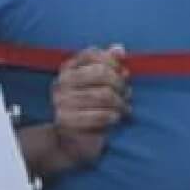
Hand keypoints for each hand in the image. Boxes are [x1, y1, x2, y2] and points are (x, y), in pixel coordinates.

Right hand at [44, 45, 129, 170]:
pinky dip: (113, 116)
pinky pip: (100, 114)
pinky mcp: (67, 120)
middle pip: (101, 73)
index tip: (123, 73)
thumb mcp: (100, 85)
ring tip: (124, 108)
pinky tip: (115, 118)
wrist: (72, 141)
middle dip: (120, 84)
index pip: (92, 54)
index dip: (113, 62)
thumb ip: (108, 65)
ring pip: (104, 94)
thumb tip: (118, 48)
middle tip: (127, 94)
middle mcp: (62, 82)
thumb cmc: (91, 109)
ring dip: (120, 102)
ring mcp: (62, 101)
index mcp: (68, 69)